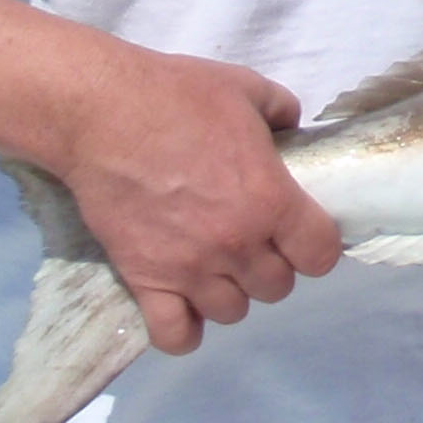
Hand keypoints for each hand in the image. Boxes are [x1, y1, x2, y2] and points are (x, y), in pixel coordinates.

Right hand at [51, 44, 345, 354]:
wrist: (102, 113)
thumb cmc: (176, 96)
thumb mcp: (246, 88)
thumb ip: (281, 111)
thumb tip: (291, 127)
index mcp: (270, 201)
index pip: (321, 255)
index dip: (316, 246)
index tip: (301, 233)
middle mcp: (237, 244)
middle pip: (278, 287)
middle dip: (272, 266)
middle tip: (252, 241)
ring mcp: (190, 268)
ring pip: (232, 312)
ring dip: (230, 291)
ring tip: (216, 266)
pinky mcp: (145, 279)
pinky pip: (174, 335)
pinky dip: (184, 330)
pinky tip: (184, 304)